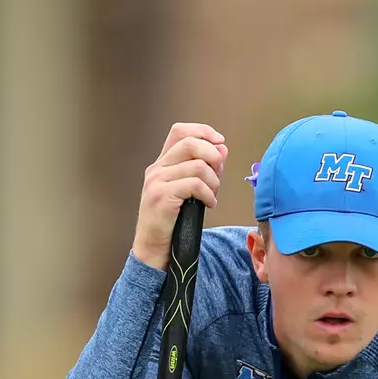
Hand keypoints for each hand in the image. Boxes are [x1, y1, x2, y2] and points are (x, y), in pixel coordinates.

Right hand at [131, 122, 229, 270]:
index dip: (203, 131)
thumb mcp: (191, 190)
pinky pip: (194, 185)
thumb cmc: (175, 220)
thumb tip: (222, 148)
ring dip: (213, 180)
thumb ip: (205, 168)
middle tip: (219, 174)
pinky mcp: (162, 196)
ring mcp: (157, 181)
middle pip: (190, 143)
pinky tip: (209, 204)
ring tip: (213, 194)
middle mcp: (157, 168)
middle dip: (213, 156)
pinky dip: (208, 194)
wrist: (155, 247)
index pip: (180, 131)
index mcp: (163, 163)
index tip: (220, 142)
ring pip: (197, 165)